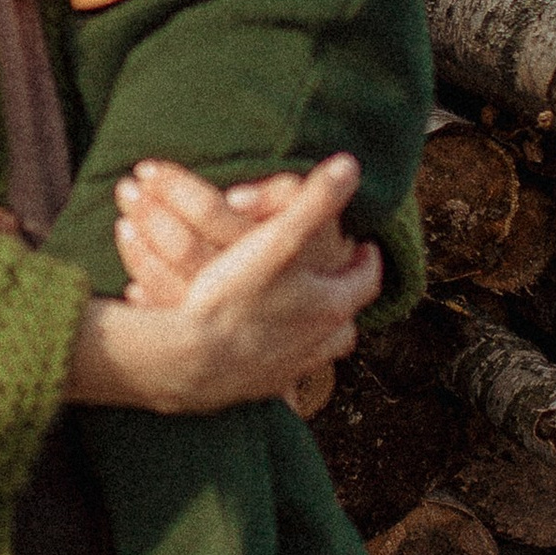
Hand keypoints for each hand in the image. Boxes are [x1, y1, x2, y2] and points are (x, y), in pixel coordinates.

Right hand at [69, 154, 379, 415]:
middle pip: (345, 326)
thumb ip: (316, 201)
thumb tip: (351, 166)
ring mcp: (289, 370)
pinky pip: (280, 375)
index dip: (367, 259)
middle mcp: (318, 344)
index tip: (366, 247)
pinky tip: (265, 350)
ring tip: (307, 317)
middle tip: (338, 282)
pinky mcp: (259, 388)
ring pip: (318, 352)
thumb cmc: (233, 296)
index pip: (365, 280)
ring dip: (315, 332)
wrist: (188, 360)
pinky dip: (279, 358)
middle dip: (342, 301)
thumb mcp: (277, 239)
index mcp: (330, 307)